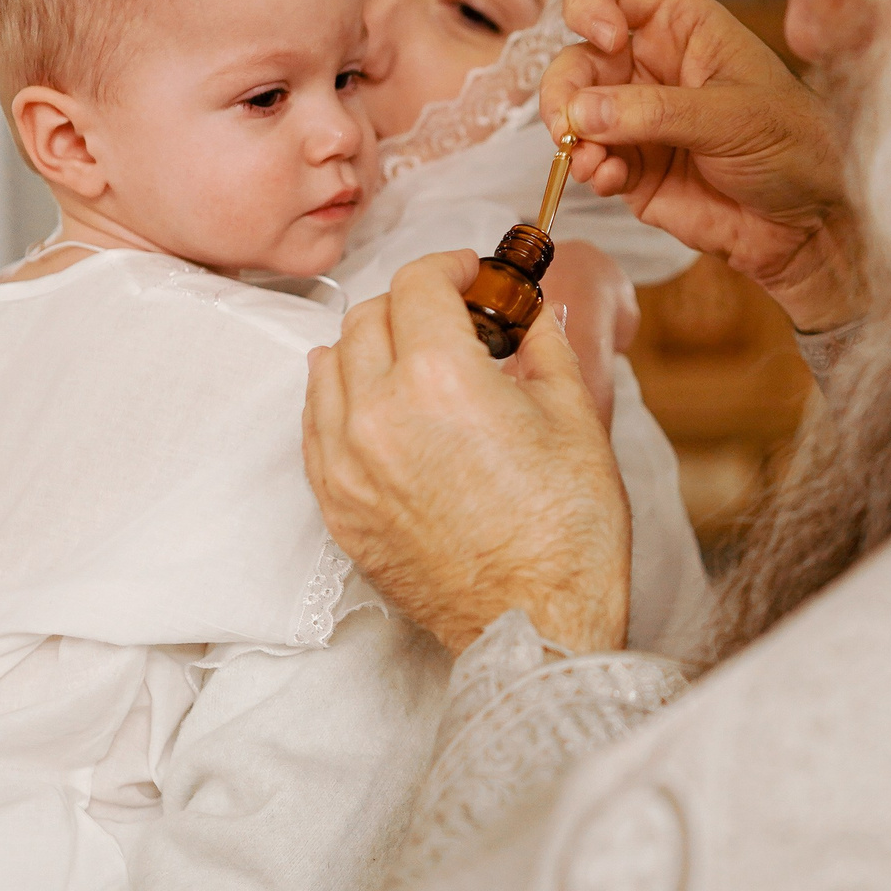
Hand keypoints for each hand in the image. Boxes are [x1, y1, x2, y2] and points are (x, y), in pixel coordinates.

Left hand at [304, 253, 630, 654]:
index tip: (471, 275)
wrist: (536, 624)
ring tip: (410, 358)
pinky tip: (376, 404)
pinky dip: (341, 399)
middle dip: (412, 304)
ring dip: (369, 345)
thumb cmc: (567, 532)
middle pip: (367, 317)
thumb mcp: (575, 415)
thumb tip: (529, 312)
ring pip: (329, 366)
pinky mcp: (338, 507)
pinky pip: (316, 426)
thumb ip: (542, 346)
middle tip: (453, 317)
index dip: (450, 266)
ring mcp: (346, 464)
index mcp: (439, 377)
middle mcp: (376, 412)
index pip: (418, 284)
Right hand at [545, 0, 863, 332]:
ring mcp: (639, 119)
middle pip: (579, 55)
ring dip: (571, 135)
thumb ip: (655, 113)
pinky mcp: (636, 169)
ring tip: (592, 162)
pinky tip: (609, 180)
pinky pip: (591, 161)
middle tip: (569, 124)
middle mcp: (653, 66)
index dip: (589, 2)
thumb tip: (583, 112)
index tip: (601, 38)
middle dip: (565, 88)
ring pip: (575, 110)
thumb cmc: (795, 145)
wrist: (812, 220)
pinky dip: (589, 170)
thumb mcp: (732, 115)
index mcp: (682, 26)